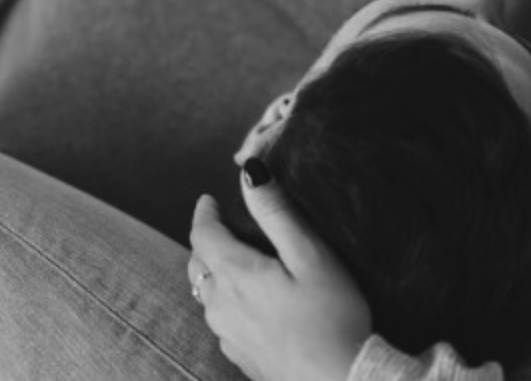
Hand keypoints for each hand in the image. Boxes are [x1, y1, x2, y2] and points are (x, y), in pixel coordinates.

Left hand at [188, 162, 373, 380]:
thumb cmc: (332, 316)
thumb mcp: (311, 255)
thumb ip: (277, 213)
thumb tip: (249, 172)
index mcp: (236, 275)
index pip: (203, 234)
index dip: (205, 212)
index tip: (209, 198)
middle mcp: (220, 306)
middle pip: (198, 265)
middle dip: (206, 241)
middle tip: (222, 226)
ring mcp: (227, 336)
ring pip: (207, 295)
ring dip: (214, 273)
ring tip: (236, 261)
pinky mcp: (239, 357)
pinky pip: (221, 321)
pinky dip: (227, 302)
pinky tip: (249, 305)